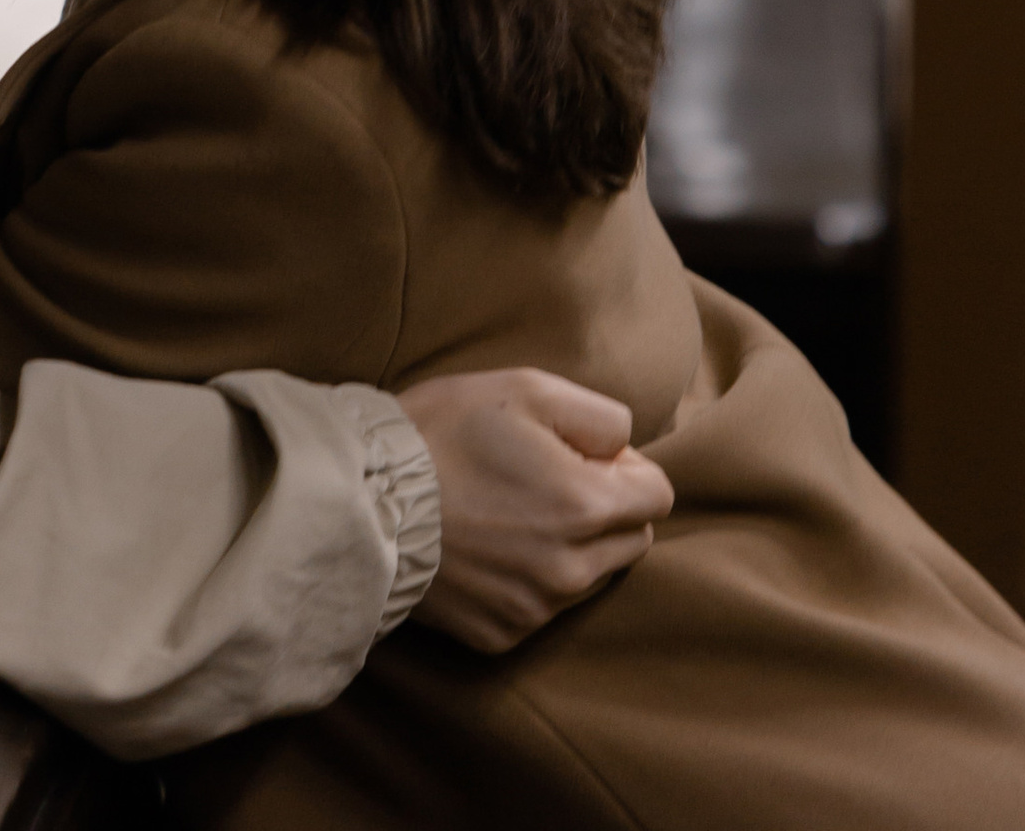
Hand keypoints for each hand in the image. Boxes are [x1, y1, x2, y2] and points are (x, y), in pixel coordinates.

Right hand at [404, 368, 672, 649]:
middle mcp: (572, 569)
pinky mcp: (502, 635)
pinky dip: (529, 577)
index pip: (658, 495)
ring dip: (571, 545)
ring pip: (590, 575)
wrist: (366, 499)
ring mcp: (537, 610)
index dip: (625, 466)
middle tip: (546, 477)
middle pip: (632, 540)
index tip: (580, 453)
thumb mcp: (527, 388)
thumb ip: (600, 416)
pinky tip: (488, 546)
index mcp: (587, 507)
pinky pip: (543, 605)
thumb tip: (626, 448)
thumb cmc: (445, 432)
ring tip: (511, 510)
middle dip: (605, 507)